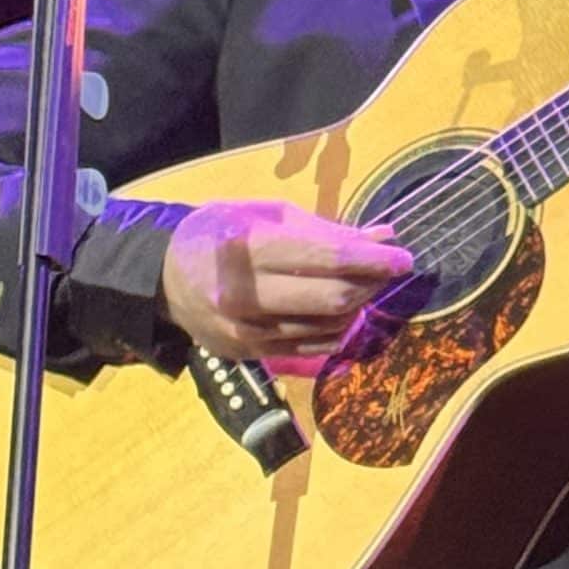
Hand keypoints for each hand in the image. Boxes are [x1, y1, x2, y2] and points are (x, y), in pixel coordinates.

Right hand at [158, 199, 413, 364]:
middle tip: (387, 270)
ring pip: (329, 327)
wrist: (164, 279)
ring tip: (362, 284)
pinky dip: (337, 327)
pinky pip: (313, 346)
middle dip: (371, 284)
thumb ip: (325, 229)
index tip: (404, 257)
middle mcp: (246, 295)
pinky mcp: (251, 354)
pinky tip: (339, 309)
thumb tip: (383, 238)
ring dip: (358, 306)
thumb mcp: (266, 214)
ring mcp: (247, 331)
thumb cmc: (219, 233)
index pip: (327, 258)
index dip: (373, 259)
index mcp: (248, 248)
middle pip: (334, 299)